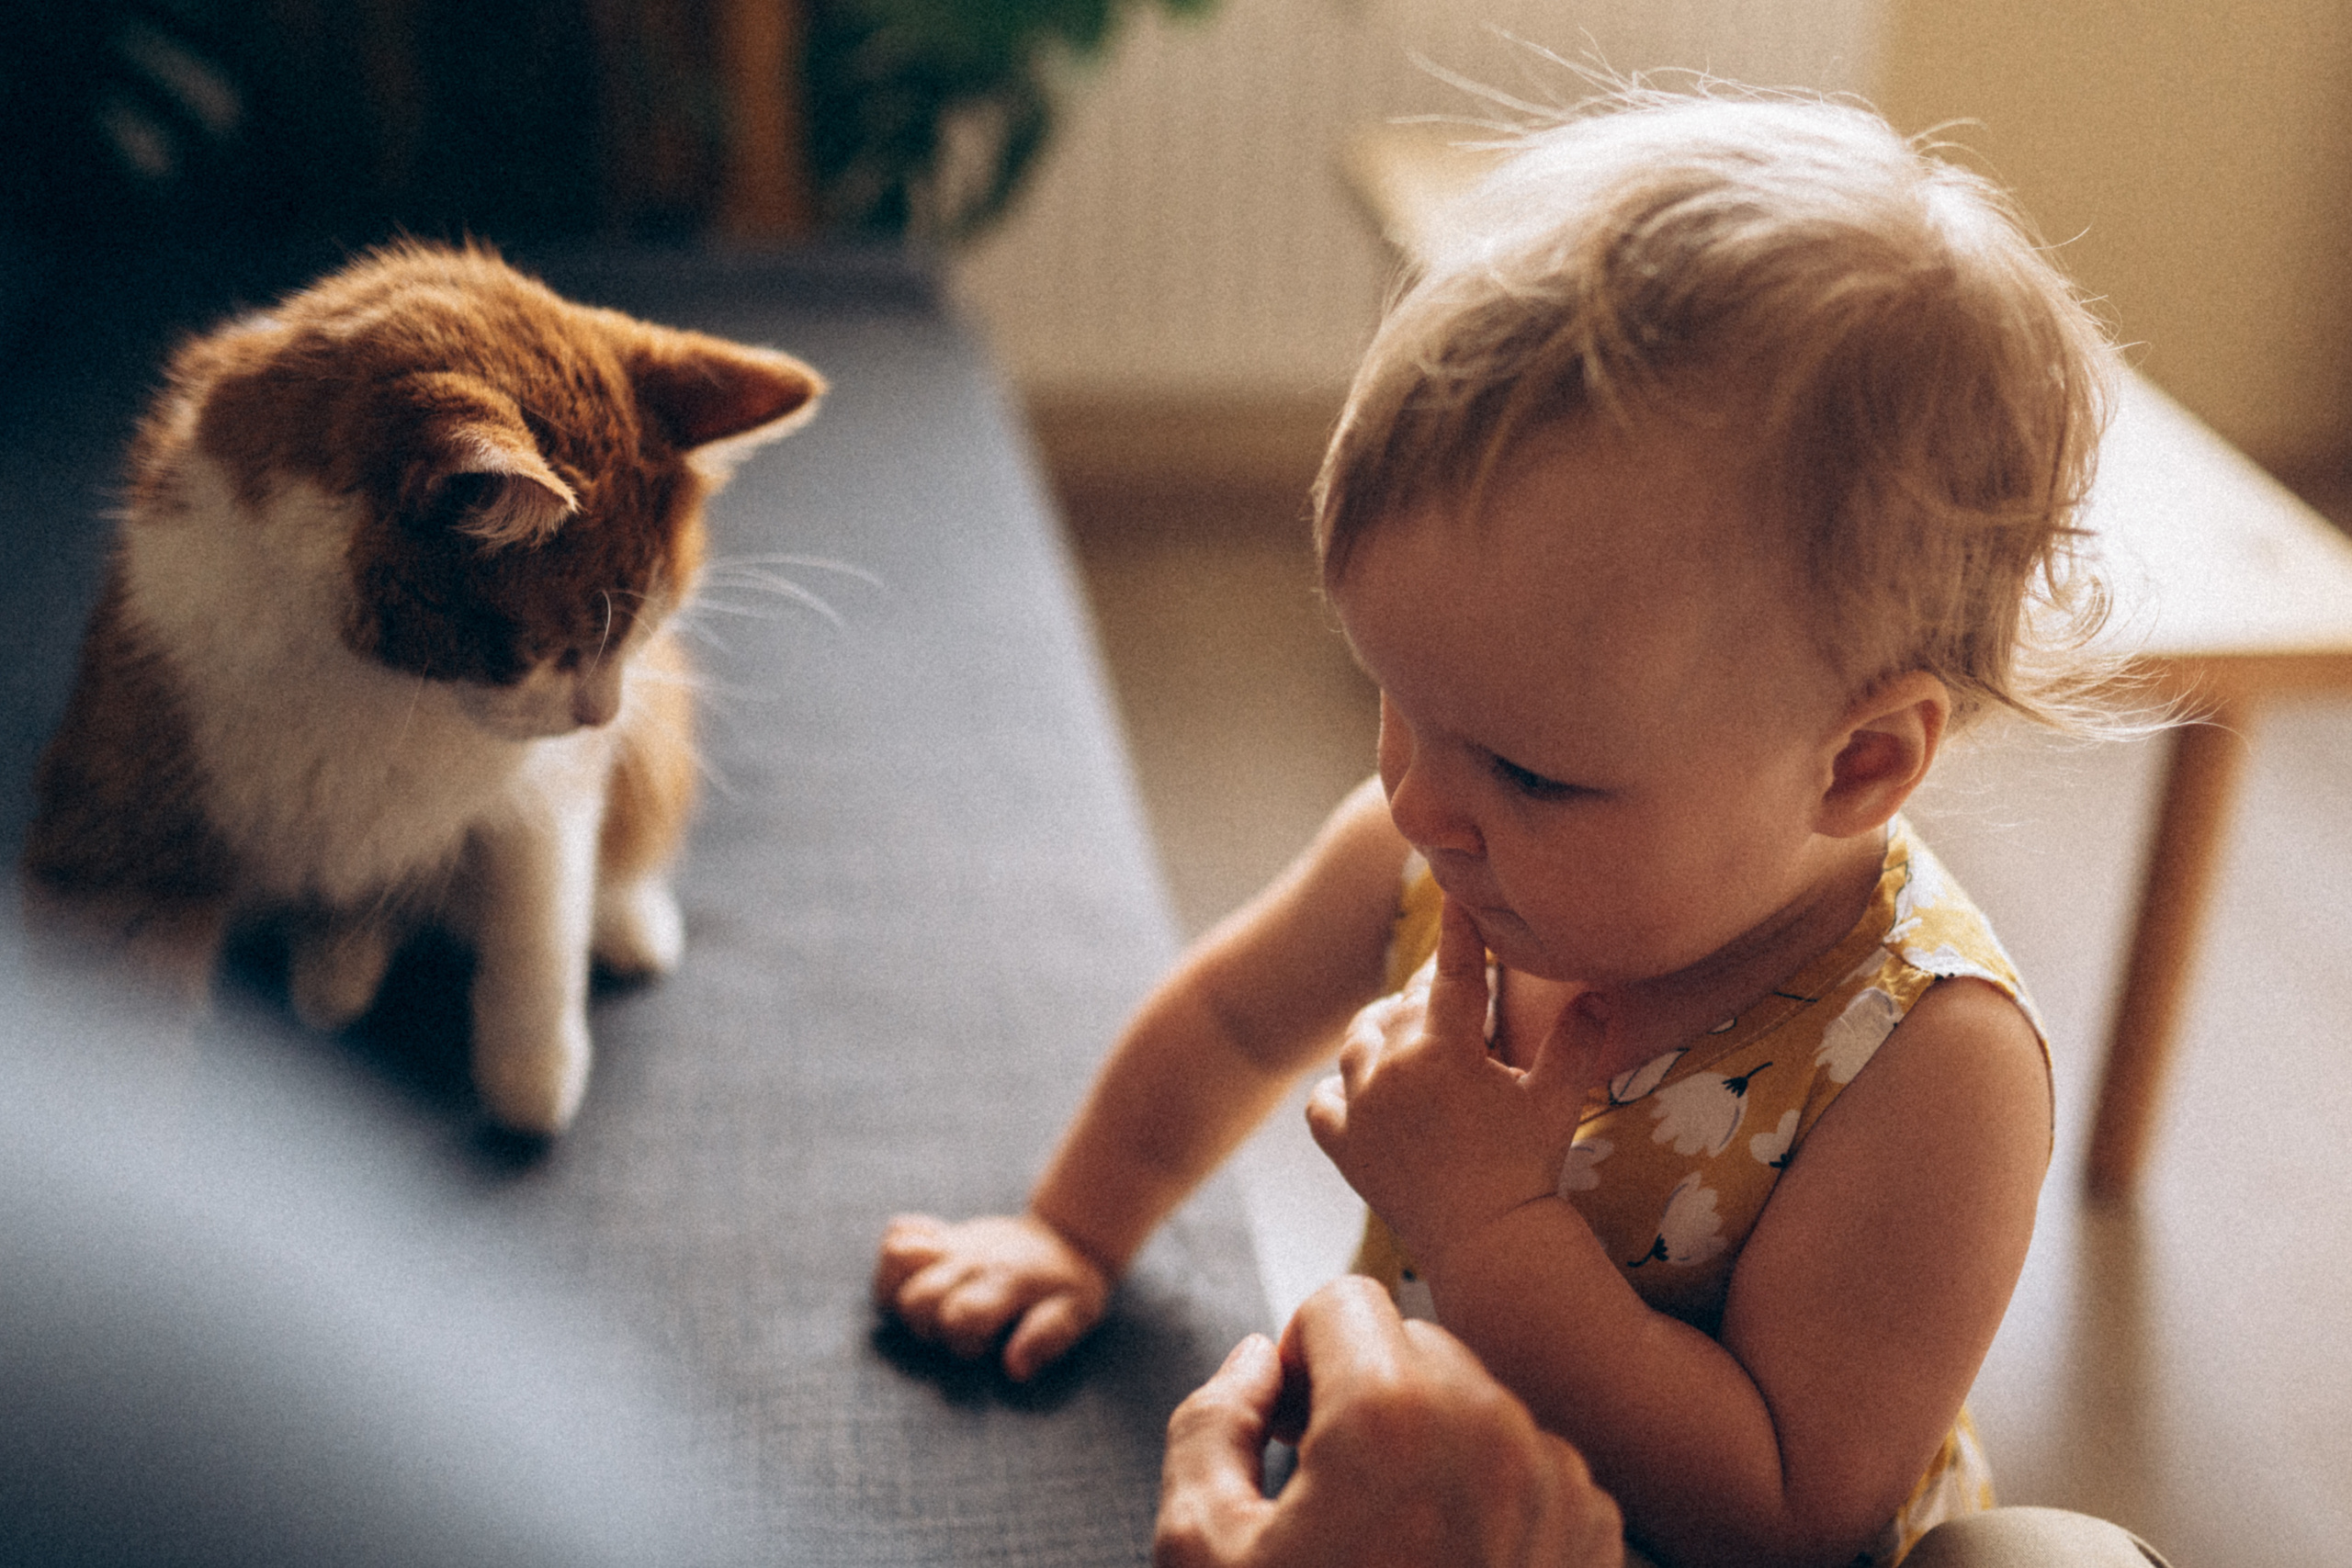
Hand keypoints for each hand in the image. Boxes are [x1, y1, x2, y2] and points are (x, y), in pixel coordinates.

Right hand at [873, 1211, 1111, 1380]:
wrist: (1066, 1232)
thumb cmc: (1069, 1284)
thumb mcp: (1077, 1312)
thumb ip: (1047, 1338)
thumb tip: (1014, 1369)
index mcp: (1006, 1282)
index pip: (960, 1318)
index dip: (963, 1343)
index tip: (984, 1346)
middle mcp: (972, 1260)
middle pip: (917, 1299)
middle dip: (929, 1326)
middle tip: (959, 1325)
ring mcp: (954, 1245)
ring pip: (897, 1263)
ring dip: (906, 1292)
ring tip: (940, 1300)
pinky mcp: (942, 1236)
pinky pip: (897, 1233)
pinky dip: (898, 1254)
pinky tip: (927, 1267)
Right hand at [1154, 1277, 1622, 1567]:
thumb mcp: (1199, 1550)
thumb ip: (1209, 1422)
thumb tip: (1254, 1360)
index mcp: (1392, 1416)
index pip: (1342, 1300)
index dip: (1296, 1356)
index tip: (1282, 1430)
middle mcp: (1492, 1429)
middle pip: (1415, 1344)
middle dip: (1364, 1394)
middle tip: (1326, 1487)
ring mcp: (1557, 1485)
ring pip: (1478, 1402)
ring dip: (1430, 1443)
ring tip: (1389, 1539)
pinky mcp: (1595, 1537)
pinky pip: (1533, 1466)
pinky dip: (1489, 1493)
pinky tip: (1445, 1567)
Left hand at [1305, 897, 1604, 1273]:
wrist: (1486, 1243)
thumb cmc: (1526, 1168)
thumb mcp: (1556, 1100)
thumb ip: (1575, 1042)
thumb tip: (1597, 992)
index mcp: (1443, 1051)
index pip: (1450, 973)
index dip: (1457, 931)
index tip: (1455, 892)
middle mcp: (1390, 1070)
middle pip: (1403, 1008)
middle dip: (1429, 996)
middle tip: (1452, 997)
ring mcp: (1361, 1109)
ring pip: (1357, 1042)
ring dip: (1381, 1032)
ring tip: (1406, 1035)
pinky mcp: (1344, 1146)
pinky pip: (1323, 1101)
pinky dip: (1338, 1090)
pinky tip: (1360, 1091)